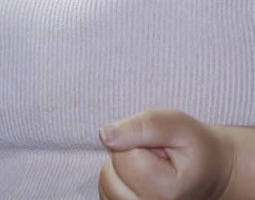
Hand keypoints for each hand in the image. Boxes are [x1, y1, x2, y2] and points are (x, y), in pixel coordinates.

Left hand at [98, 109, 234, 199]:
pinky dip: (116, 180)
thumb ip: (141, 126)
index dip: (135, 140)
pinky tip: (138, 177)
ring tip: (148, 166)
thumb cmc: (193, 146)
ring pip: (106, 185)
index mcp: (167, 193)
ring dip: (120, 169)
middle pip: (111, 175)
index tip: (158, 144)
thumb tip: (106, 135)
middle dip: (126, 156)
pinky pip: (107, 193)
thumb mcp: (175, 124)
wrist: (210, 172)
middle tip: (154, 155)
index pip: (125, 159)